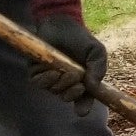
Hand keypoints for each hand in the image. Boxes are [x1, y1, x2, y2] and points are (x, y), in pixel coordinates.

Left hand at [28, 0, 105, 114]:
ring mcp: (51, 78)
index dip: (83, 107)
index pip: (84, 100)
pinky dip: (45, 79)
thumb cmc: (81, 39)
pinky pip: (38, 83)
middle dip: (72, 91)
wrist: (61, 24)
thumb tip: (93, 87)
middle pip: (67, 98)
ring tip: (63, 69)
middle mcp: (66, 83)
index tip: (82, 111)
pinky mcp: (37, 72)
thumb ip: (98, 69)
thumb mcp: (96, 52)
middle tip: (77, 78)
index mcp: (83, 81)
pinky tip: (51, 69)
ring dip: (59, 82)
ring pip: (53, 91)